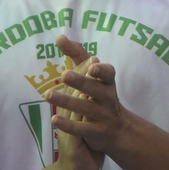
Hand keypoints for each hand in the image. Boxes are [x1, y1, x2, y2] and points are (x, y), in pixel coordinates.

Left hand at [46, 34, 135, 159]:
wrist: (120, 130)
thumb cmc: (101, 96)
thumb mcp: (94, 75)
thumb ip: (78, 55)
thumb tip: (59, 37)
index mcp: (107, 83)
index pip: (108, 73)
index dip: (101, 70)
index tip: (92, 65)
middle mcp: (107, 98)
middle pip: (95, 89)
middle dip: (81, 82)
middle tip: (65, 75)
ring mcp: (103, 115)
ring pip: (85, 107)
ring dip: (67, 101)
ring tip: (48, 94)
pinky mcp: (97, 132)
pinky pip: (82, 128)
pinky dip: (68, 124)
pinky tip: (54, 119)